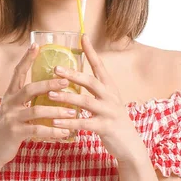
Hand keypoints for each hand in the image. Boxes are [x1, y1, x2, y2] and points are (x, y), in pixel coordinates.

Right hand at [0, 43, 77, 167]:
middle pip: (30, 89)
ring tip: (73, 112)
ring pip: (37, 111)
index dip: (26, 59)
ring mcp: (11, 118)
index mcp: (10, 94)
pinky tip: (65, 132)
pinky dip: (53, 131)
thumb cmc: (8, 127)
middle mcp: (9, 103)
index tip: (36, 45)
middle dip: (50, 84)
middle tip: (67, 81)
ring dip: (57, 111)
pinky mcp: (15, 133)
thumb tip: (49, 90)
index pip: (17, 72)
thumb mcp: (14, 109)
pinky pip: (38, 130)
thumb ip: (26, 100)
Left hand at [47, 34, 143, 162]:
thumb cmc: (113, 120)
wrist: (129, 144)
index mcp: (109, 87)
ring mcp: (109, 112)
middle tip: (55, 68)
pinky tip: (56, 122)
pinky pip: (85, 123)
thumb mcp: (107, 101)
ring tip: (50, 94)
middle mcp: (110, 96)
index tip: (83, 36)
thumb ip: (94, 90)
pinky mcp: (105, 127)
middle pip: (91, 81)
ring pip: (86, 101)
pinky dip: (69, 122)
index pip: (100, 65)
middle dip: (73, 74)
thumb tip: (75, 76)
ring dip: (67, 97)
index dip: (91, 51)